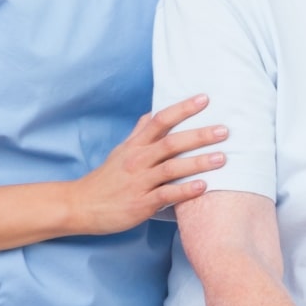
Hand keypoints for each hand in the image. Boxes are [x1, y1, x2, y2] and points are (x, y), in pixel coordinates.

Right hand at [71, 95, 226, 233]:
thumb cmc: (105, 179)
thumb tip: (152, 113)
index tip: (204, 99)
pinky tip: (203, 186)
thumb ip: (138, 133)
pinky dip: (185, 191)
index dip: (183, 109)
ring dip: (198, 162)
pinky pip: (166, 195)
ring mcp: (139, 182)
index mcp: (135, 146)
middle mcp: (138, 160)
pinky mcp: (140, 204)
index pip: (160, 121)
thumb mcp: (120, 152)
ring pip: (172, 168)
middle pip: (171, 143)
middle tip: (224, 130)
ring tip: (222, 158)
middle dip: (199, 135)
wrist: (81, 206)